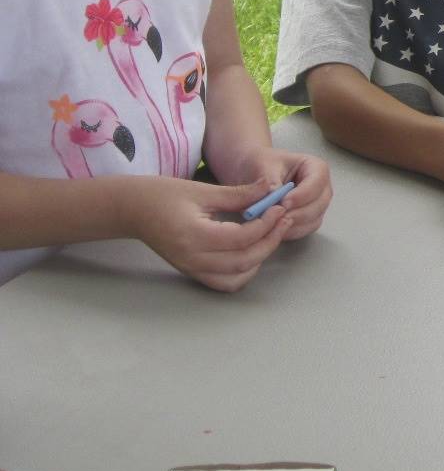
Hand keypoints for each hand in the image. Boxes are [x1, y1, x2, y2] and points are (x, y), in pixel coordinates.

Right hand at [122, 176, 293, 291]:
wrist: (132, 210)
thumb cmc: (164, 195)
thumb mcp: (203, 189)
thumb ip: (239, 193)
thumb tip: (271, 187)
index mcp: (195, 236)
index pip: (242, 238)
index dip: (267, 224)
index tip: (280, 208)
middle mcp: (194, 259)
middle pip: (244, 261)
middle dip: (270, 241)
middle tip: (284, 219)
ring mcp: (192, 269)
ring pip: (236, 278)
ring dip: (259, 259)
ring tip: (270, 234)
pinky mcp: (192, 272)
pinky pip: (224, 283)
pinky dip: (243, 272)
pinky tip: (252, 250)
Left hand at [230, 148, 331, 240]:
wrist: (253, 172)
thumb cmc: (262, 164)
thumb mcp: (264, 166)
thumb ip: (271, 182)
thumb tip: (275, 199)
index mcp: (315, 167)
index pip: (317, 182)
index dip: (302, 195)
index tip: (283, 203)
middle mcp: (321, 187)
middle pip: (320, 204)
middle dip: (298, 213)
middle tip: (276, 217)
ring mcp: (317, 204)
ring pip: (314, 219)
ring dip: (293, 224)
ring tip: (272, 222)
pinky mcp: (308, 219)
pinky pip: (305, 229)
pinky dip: (290, 231)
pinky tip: (274, 228)